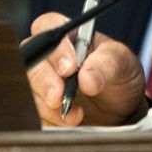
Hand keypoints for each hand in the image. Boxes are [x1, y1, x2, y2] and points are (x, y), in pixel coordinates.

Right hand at [23, 12, 148, 126]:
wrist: (123, 111)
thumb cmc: (120, 77)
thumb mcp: (123, 64)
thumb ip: (107, 64)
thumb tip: (86, 78)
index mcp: (68, 37)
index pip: (48, 27)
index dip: (54, 48)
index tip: (70, 68)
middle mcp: (50, 57)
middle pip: (30, 59)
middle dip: (44, 81)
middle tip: (60, 97)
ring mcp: (42, 82)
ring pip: (28, 89)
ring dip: (49, 107)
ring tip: (77, 115)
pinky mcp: (41, 107)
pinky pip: (34, 115)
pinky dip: (50, 122)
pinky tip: (69, 123)